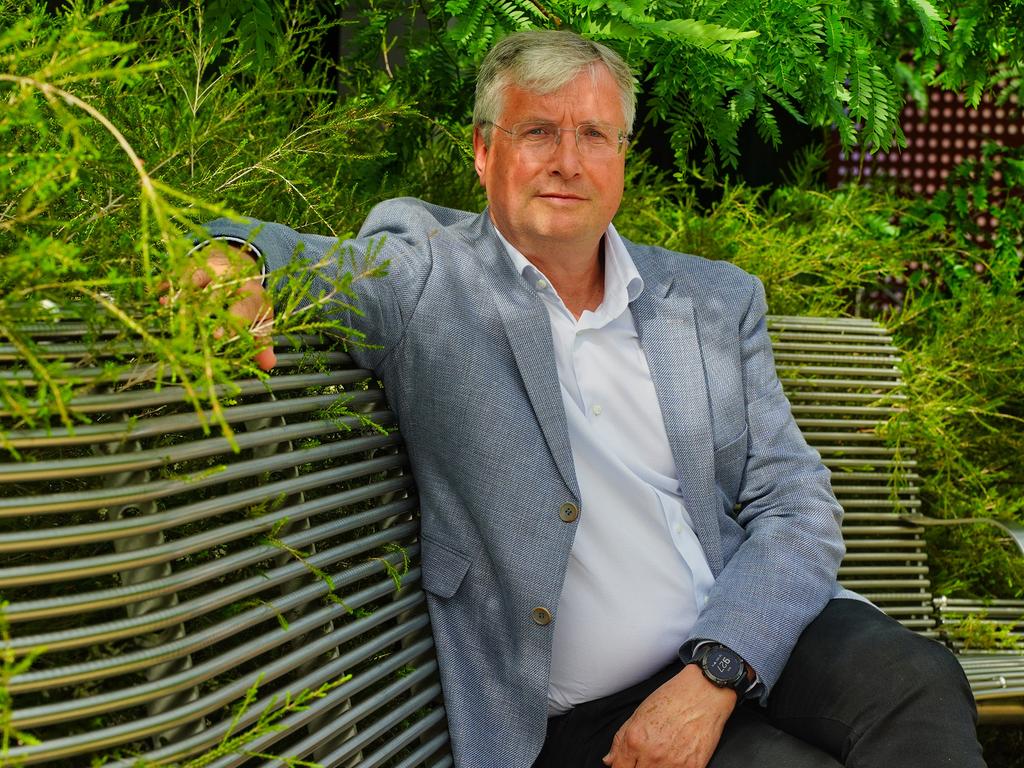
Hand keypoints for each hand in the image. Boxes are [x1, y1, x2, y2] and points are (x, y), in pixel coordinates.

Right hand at [163, 243, 276, 370]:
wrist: (240, 264)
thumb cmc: (248, 299)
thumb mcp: (262, 318)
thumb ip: (263, 342)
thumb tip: (268, 365)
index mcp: (250, 294)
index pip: (241, 309)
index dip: (230, 323)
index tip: (218, 336)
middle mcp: (231, 279)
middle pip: (217, 293)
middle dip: (204, 309)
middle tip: (190, 325)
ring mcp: (211, 270)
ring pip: (195, 279)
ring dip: (181, 294)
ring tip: (166, 306)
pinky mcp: (194, 265)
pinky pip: (179, 272)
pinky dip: (168, 284)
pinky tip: (158, 295)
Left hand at [603, 664, 736, 767]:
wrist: (704, 692)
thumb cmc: (673, 697)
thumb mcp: (639, 713)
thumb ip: (621, 740)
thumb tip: (610, 760)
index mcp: (635, 740)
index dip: (621, 767)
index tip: (626, 764)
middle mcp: (652, 755)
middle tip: (644, 759)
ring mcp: (673, 764)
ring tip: (661, 756)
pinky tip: (674, 759)